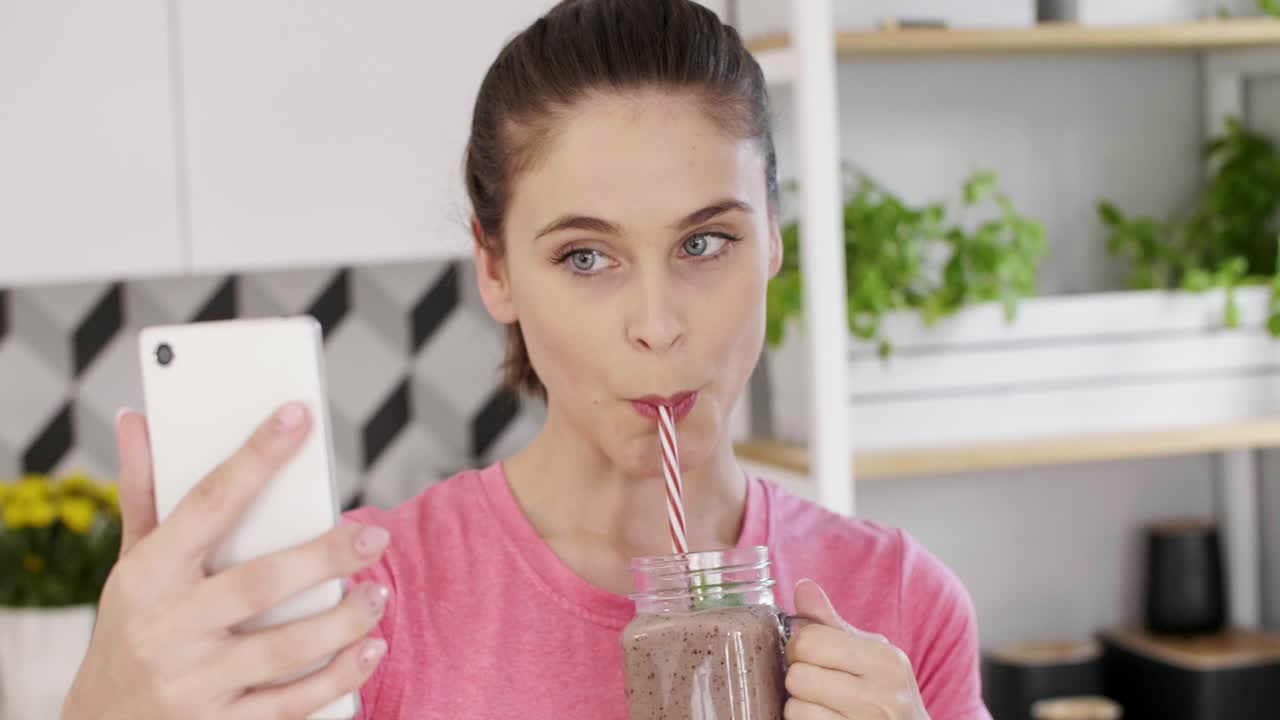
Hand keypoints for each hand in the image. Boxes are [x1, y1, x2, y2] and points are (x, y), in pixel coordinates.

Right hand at [64, 403, 390, 719]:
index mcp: (148, 575)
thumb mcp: (130, 564)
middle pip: (259, 584)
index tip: (298, 416)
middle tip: (373, 537)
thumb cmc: (131, 629)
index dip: (254, 456)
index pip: (206, 503)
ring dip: (342, 621)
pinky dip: (338, 677)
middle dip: (323, 557)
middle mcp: (168, 629)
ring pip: (284, 650)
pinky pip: (292, 705)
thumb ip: (144, 494)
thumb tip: (137, 419)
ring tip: (377, 594)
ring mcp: (194, 684)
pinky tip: (369, 650)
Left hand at [784, 579, 929, 719]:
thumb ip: (831, 624)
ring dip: (800, 708)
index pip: (809, 641)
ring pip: (796, 708)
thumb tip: (803, 586)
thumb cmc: (887, 695)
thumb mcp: (871, 655)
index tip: (811, 658)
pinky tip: (826, 719)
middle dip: (798, 679)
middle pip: (798, 676)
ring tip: (823, 707)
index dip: (799, 648)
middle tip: (816, 685)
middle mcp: (882, 696)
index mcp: (885, 660)